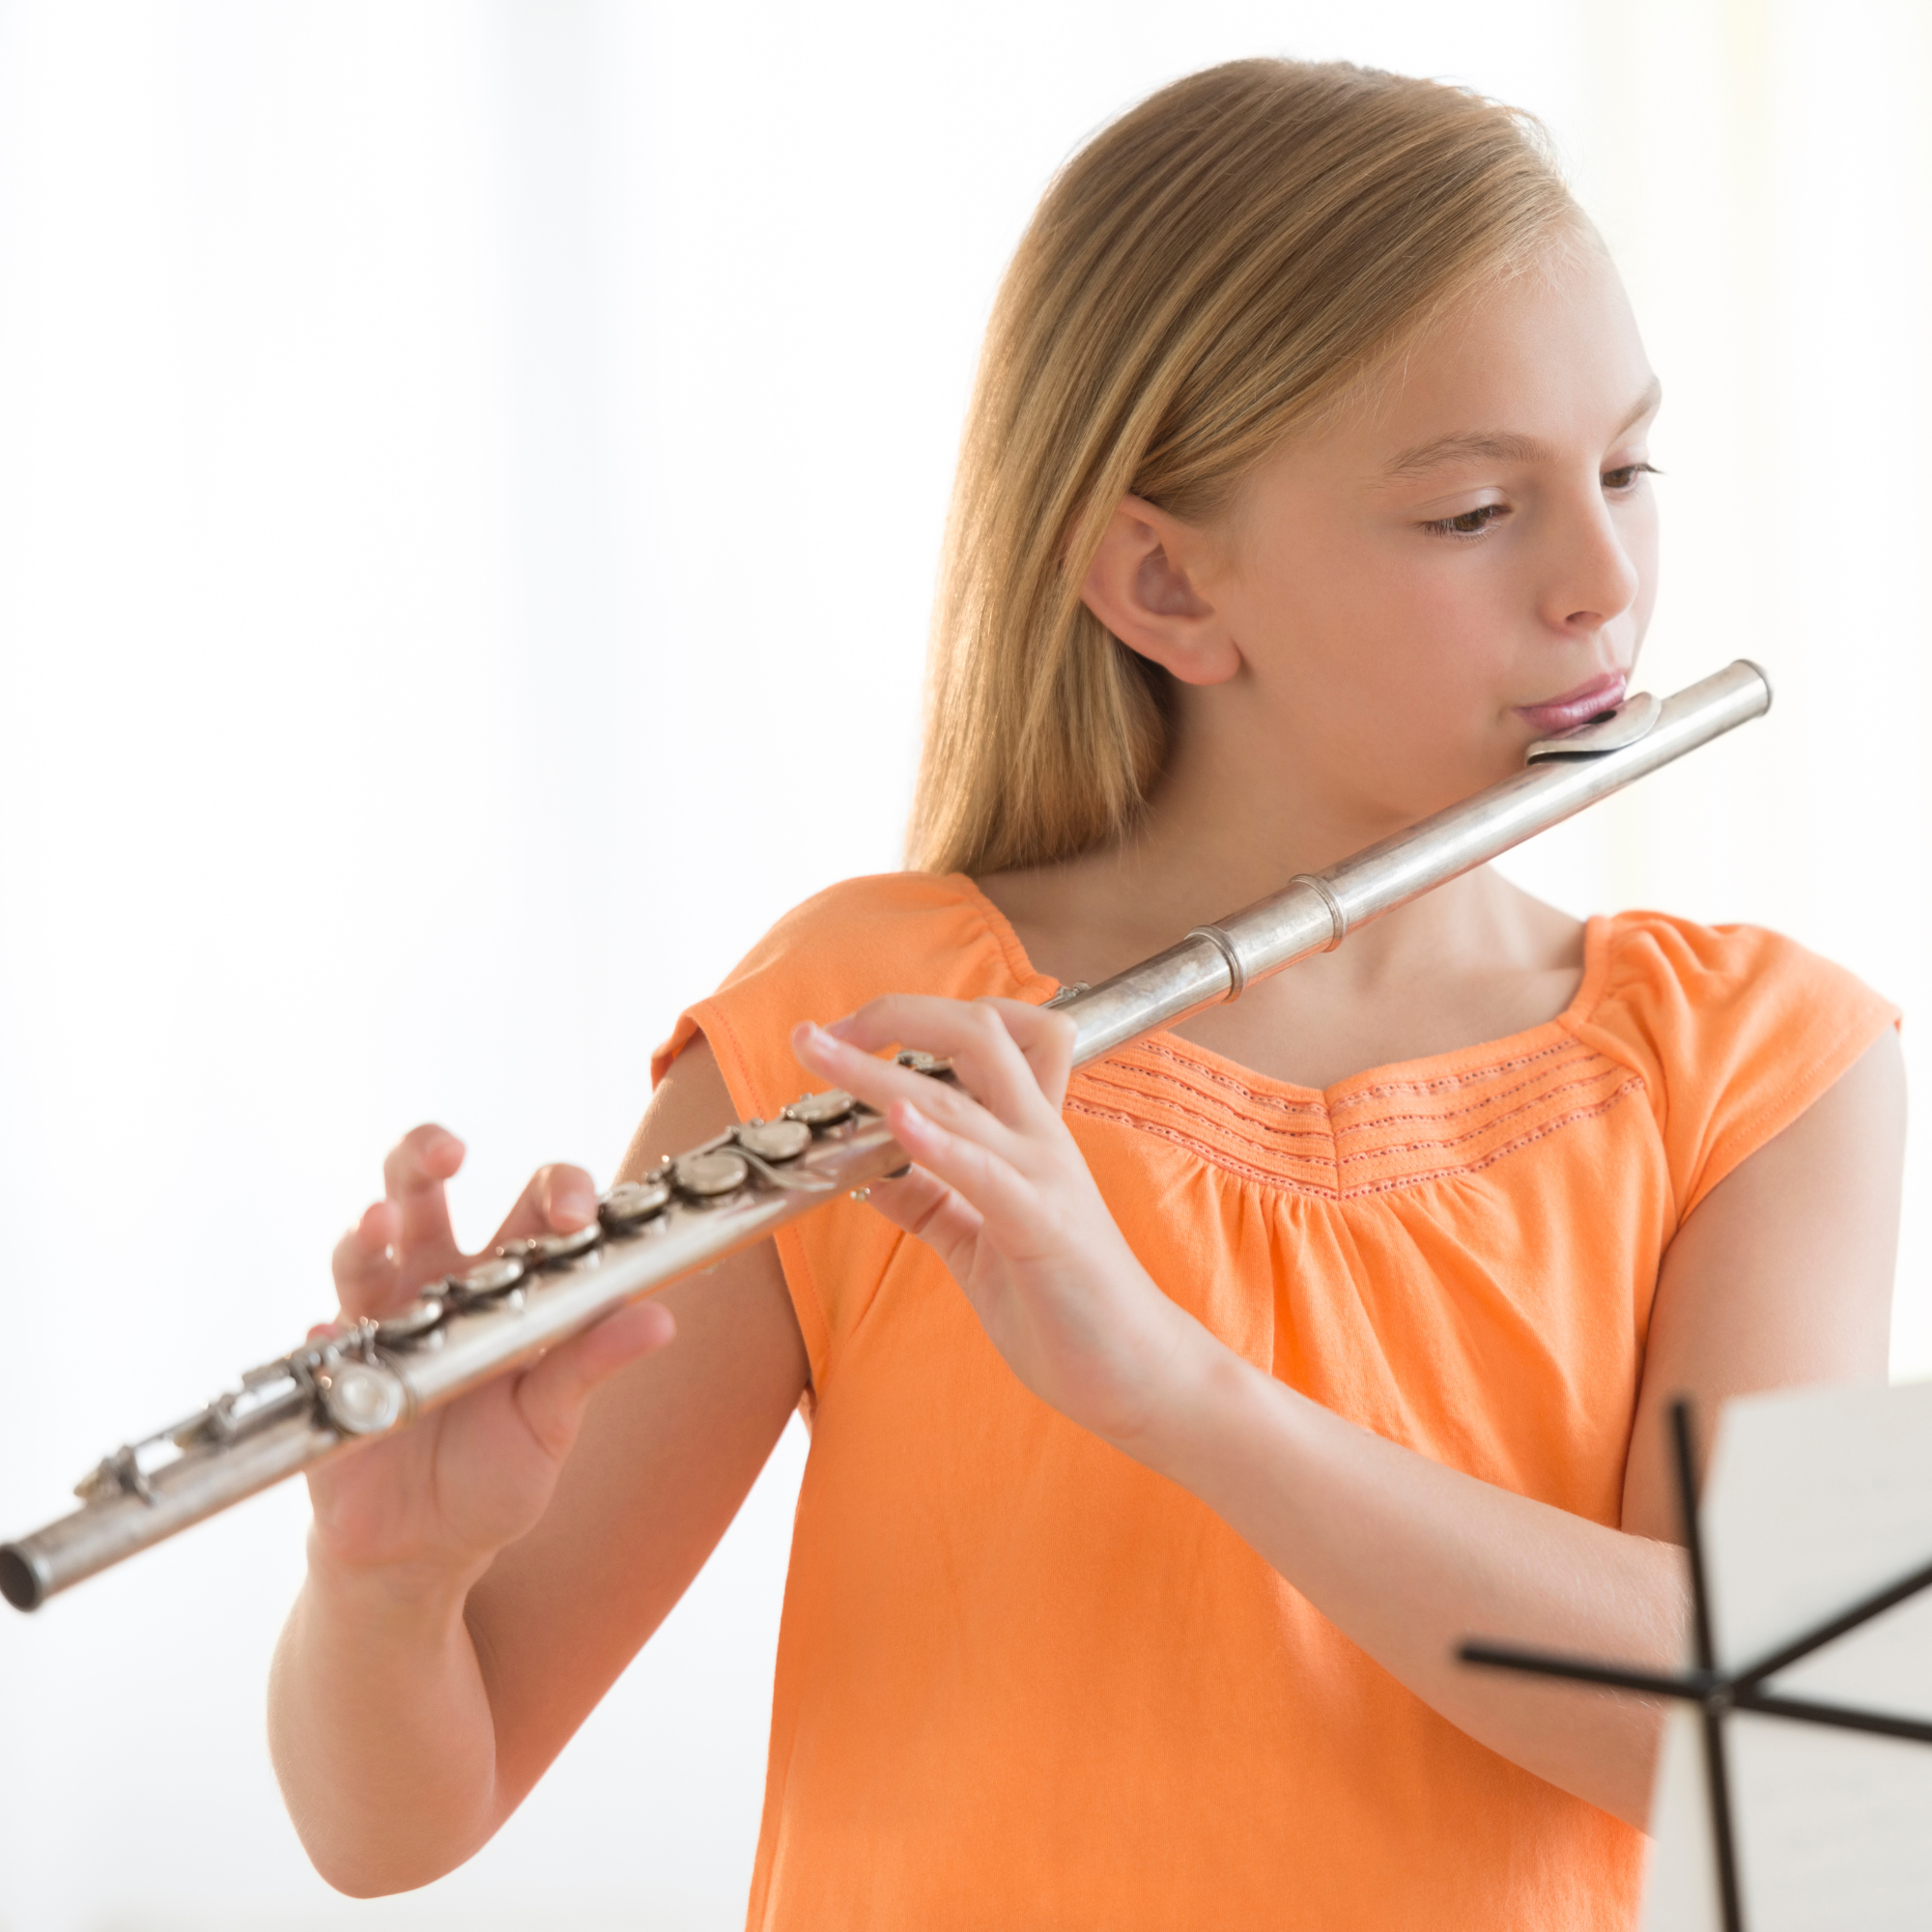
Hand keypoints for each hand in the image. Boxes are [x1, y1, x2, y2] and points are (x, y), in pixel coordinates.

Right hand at [304, 1127, 676, 1591]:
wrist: (420, 1551)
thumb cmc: (496, 1476)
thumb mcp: (552, 1420)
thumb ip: (592, 1363)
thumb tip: (661, 1320)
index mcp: (513, 1281)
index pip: (537, 1203)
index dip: (559, 1191)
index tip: (573, 1216)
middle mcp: (442, 1279)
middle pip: (425, 1184)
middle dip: (428, 1152)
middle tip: (449, 1153)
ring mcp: (381, 1313)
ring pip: (364, 1237)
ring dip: (368, 1223)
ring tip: (376, 1223)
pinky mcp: (334, 1362)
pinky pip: (324, 1325)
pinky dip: (331, 1319)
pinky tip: (335, 1325)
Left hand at [792, 998, 1206, 1449]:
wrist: (1140, 1373)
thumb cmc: (1067, 1308)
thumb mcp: (977, 1244)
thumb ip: (930, 1204)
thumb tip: (867, 1178)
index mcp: (1027, 1136)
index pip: (993, 1035)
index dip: (916, 1018)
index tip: (844, 1035)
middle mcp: (1038, 1139)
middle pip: (976, 1032)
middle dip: (892, 1015)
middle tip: (818, 1034)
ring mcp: (1044, 1177)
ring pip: (957, 1097)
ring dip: (874, 1071)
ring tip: (820, 1051)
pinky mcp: (1043, 1226)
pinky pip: (986, 1173)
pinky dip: (938, 1143)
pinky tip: (896, 1122)